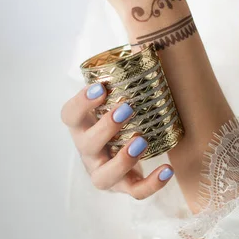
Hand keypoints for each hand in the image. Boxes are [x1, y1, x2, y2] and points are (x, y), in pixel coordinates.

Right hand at [60, 82, 174, 197]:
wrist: (129, 153)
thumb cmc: (123, 119)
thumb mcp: (120, 99)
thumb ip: (128, 77)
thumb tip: (145, 46)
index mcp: (83, 126)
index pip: (70, 115)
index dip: (81, 102)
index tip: (100, 86)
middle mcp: (88, 151)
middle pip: (86, 144)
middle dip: (105, 127)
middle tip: (127, 108)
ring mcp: (103, 172)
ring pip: (103, 176)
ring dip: (122, 160)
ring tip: (141, 141)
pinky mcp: (123, 188)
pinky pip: (134, 192)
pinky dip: (151, 184)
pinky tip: (168, 169)